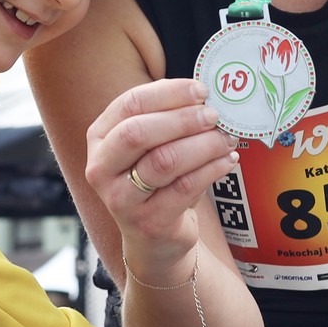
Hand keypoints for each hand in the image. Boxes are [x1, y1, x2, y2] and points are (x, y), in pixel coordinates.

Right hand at [85, 79, 237, 278]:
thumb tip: (202, 94)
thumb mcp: (151, 145)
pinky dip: (211, 169)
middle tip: (213, 115)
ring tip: (226, 139)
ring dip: (202, 145)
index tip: (200, 90)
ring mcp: (121, 199)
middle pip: (138, 132)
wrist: (154, 236)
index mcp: (100, 138)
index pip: (129, 104)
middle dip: (182, 119)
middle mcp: (101, 168)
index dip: (168, 93)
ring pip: (164, 161)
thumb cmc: (155, 179)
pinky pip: (184, 188)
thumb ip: (167, 117)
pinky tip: (227, 160)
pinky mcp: (148, 222)